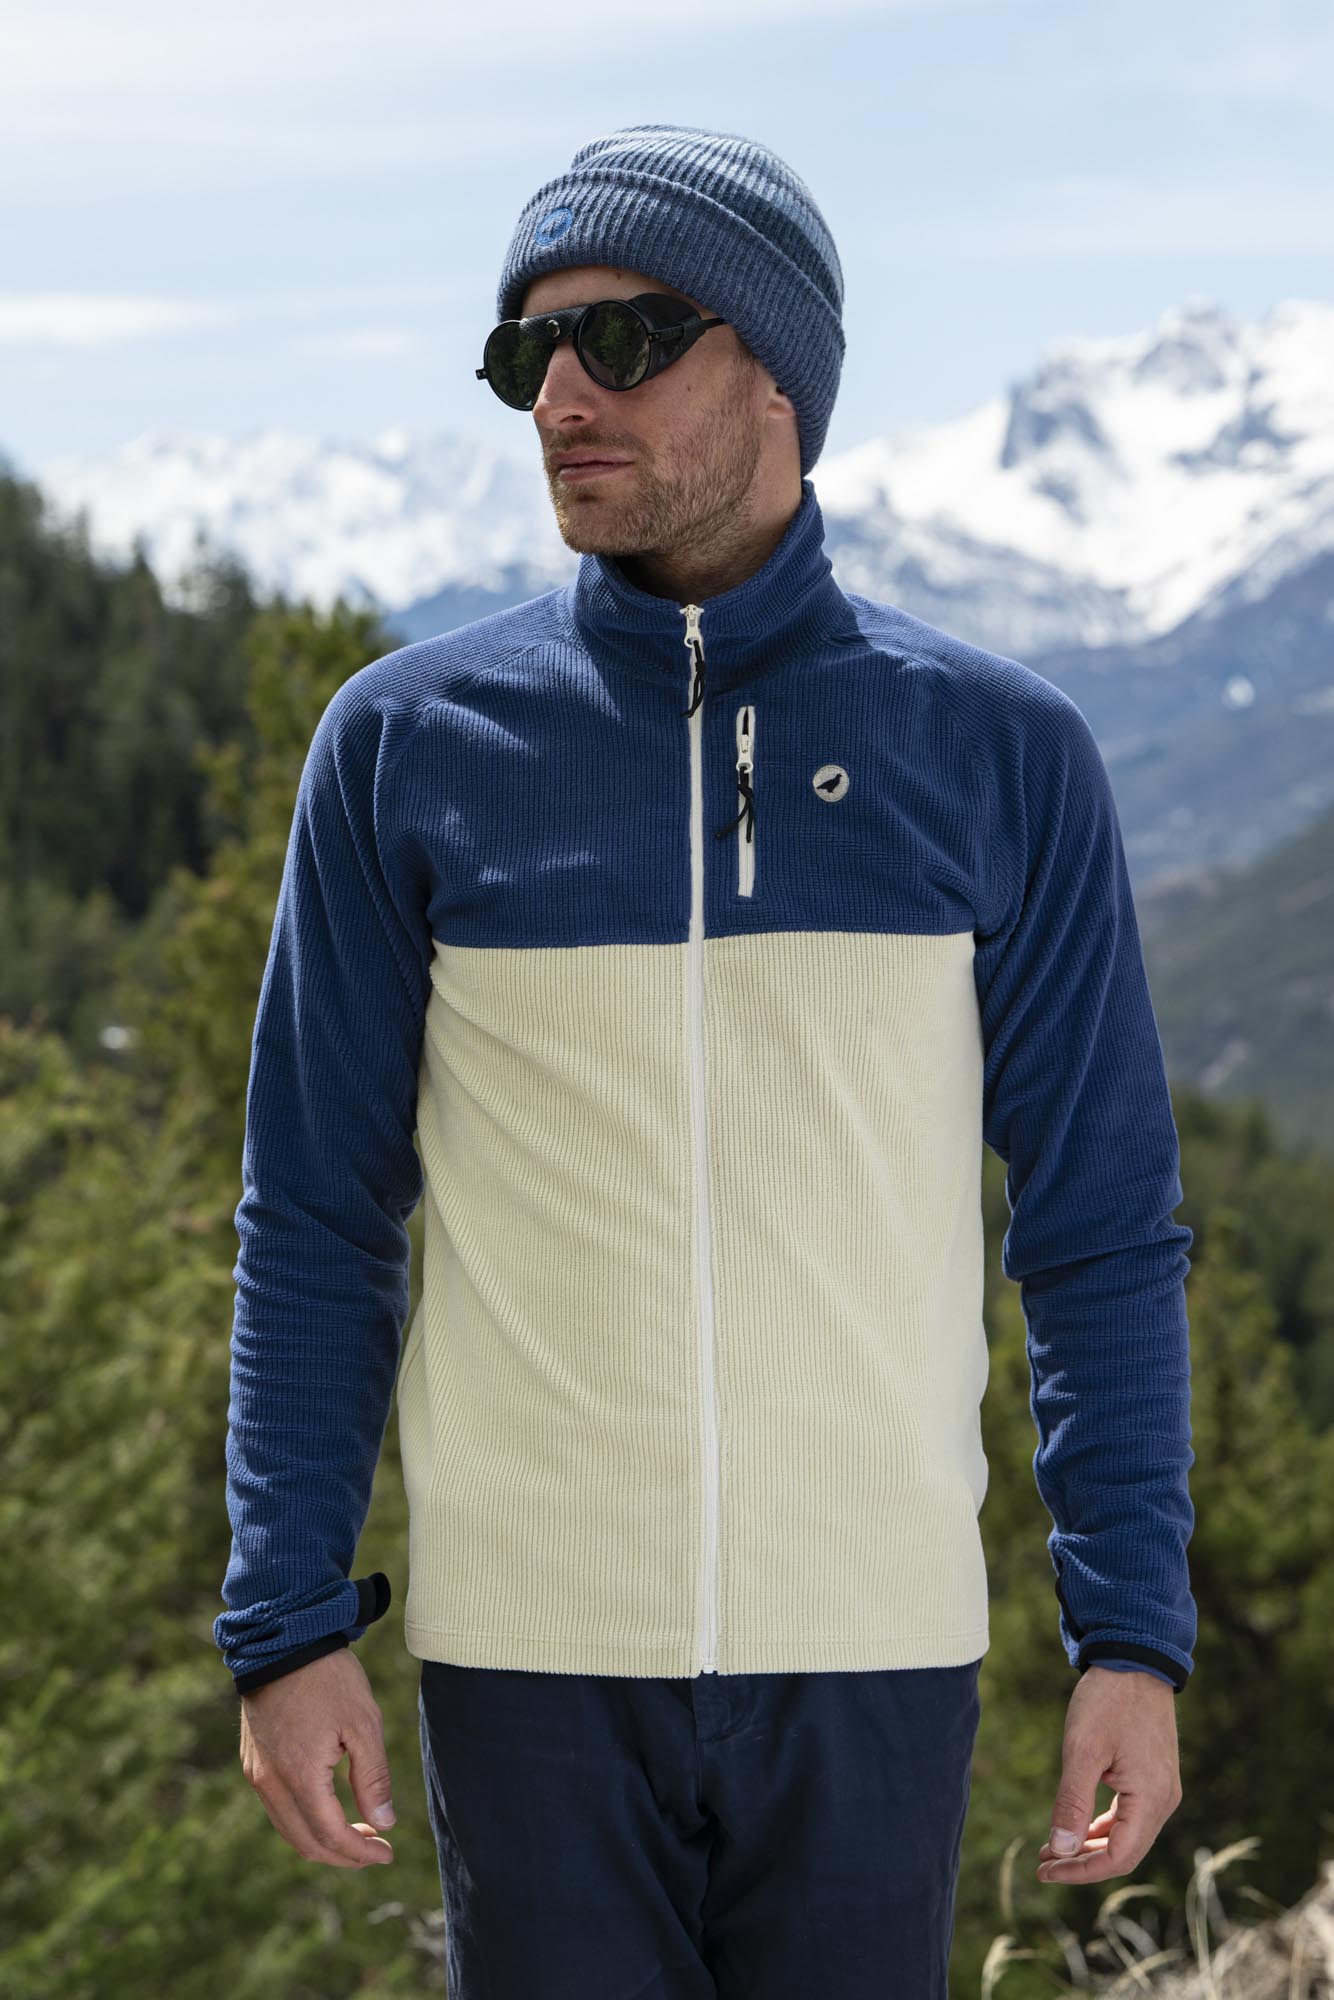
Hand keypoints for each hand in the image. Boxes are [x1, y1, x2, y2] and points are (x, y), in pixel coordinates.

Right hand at [239, 1648, 397, 1867]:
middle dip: (343, 1855)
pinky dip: (305, 1820)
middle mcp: (271, 1783)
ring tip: (358, 1832)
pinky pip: (277, 1808)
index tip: (387, 1854)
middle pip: (306, 1843)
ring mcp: (257, 1773)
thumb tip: (384, 1823)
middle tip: (376, 1849)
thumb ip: (373, 1777)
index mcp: (299, 1776)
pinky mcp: (253, 1761)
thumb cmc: (328, 1678)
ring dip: (323, 1840)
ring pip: (289, 1829)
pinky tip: (329, 1809)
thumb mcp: (363, 1723)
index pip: (331, 1836)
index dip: (361, 1853)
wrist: (283, 1640)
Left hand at [1036, 1665, 1182, 1885]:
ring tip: (1052, 1849)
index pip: (1118, 1857)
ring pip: (1127, 1836)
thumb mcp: (1082, 1750)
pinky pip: (1130, 1816)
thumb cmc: (1108, 1700)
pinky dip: (1102, 1826)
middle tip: (1043, 1863)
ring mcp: (1162, 1788)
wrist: (1134, 1658)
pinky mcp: (1154, 1777)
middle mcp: (1164, 1800)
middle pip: (1124, 1852)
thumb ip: (1072, 1801)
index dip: (1080, 1871)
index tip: (1045, 1870)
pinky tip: (1075, 1827)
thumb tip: (1062, 1849)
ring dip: (1090, 1845)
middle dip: (1082, 1861)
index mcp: (1151, 1798)